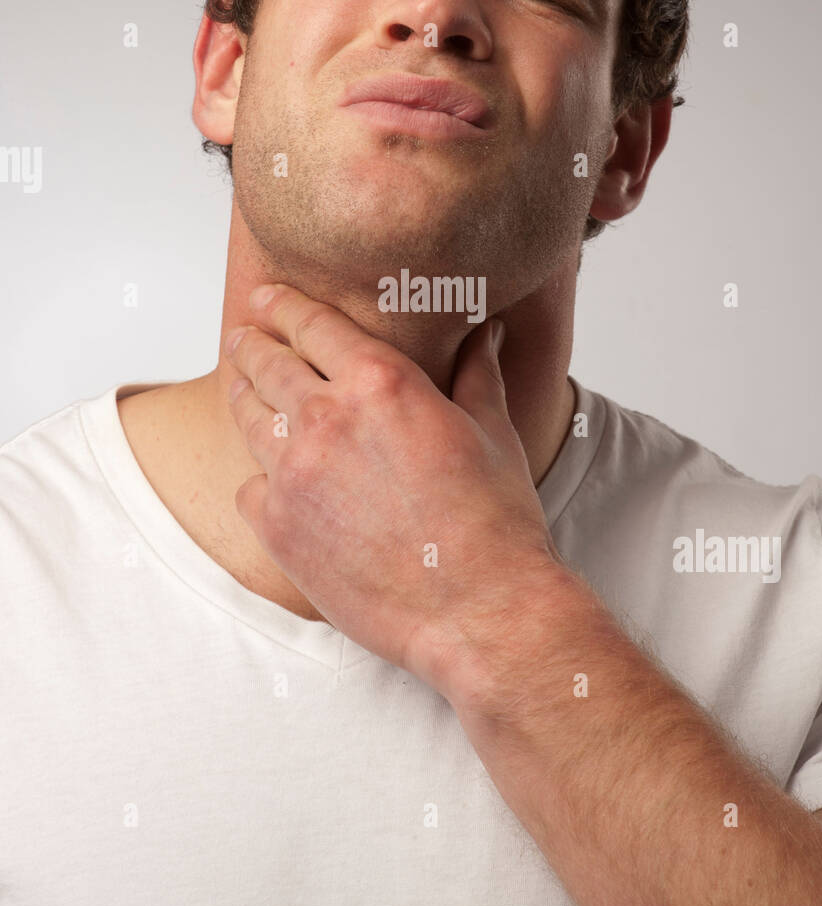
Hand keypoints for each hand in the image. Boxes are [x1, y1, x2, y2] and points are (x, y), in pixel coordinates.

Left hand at [224, 283, 564, 703]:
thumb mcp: (491, 431)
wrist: (480, 610)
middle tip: (243, 337)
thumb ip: (476, 372)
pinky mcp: (278, 528)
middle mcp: (326, 419)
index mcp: (379, 383)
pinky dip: (259, 480)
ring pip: (248, 418)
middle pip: (266, 363)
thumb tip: (486, 332)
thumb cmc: (495, 522)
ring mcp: (293, 475)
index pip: (311, 323)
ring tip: (241, 387)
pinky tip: (270, 479)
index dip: (283, 304)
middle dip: (251, 344)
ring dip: (242, 396)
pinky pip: (249, 488)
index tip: (266, 296)